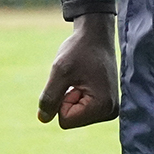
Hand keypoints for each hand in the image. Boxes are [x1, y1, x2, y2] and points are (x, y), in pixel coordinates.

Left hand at [36, 12, 118, 128]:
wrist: (96, 33)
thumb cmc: (80, 49)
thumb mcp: (60, 71)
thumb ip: (49, 97)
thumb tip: (43, 119)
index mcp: (102, 106)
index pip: (65, 120)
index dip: (61, 99)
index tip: (74, 79)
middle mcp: (110, 111)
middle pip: (71, 119)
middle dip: (67, 98)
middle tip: (79, 76)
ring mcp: (110, 108)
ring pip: (75, 115)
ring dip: (72, 96)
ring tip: (83, 76)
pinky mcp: (106, 104)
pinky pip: (81, 108)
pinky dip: (78, 94)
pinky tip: (87, 79)